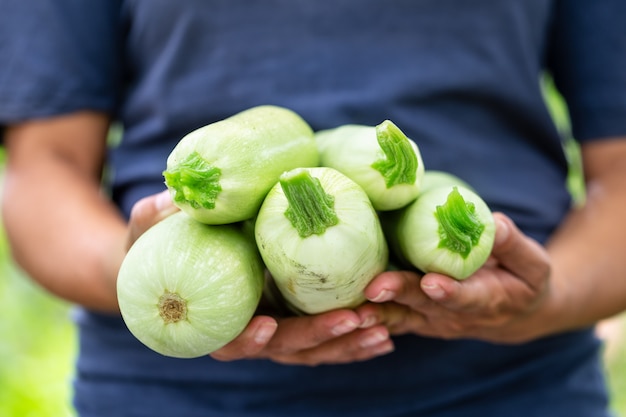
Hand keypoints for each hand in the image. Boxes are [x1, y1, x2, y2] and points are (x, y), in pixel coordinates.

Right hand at [126, 191, 393, 365]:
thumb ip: (154, 217)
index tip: (267, 325)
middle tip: (357, 319)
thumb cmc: (156, 247)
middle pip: (285, 348)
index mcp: (212, 320)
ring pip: (313, 349)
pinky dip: (353, 339)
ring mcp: (273, 326)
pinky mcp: (294, 315)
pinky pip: (326, 336)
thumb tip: (169, 200)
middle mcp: (246, 331)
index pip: (231, 340)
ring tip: (384, 330)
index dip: (248, 338)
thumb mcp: (148, 229)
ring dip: (348, 343)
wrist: (175, 259)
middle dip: (320, 338)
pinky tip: (387, 333)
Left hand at [356, 212, 553, 343]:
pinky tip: (341, 308)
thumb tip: (494, 222)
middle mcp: (455, 316)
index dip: (450, 292)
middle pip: (423, 305)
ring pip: (400, 316)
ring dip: (375, 312)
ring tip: (350, 307)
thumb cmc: (523, 281)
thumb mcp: (533, 264)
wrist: (513, 315)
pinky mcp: (415, 318)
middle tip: (376, 286)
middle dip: (399, 294)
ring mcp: (432, 321)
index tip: (432, 282)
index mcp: (488, 301)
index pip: (467, 298)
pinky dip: (368, 315)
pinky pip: (390, 317)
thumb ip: (514, 246)